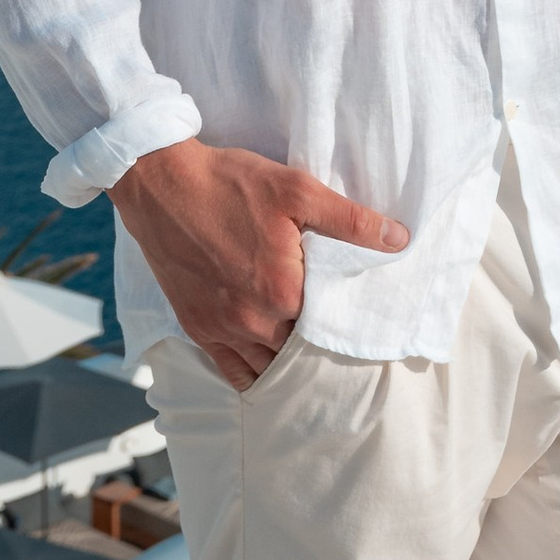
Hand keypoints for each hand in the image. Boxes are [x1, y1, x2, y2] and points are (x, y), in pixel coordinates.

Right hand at [111, 137, 407, 388]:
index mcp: (282, 292)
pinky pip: (232, 370)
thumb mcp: (296, 189)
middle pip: (299, 350)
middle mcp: (252, 320)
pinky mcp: (196, 327)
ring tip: (305, 352)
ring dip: (287, 363)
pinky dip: (253, 375)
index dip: (341, 319)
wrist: (160, 183)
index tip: (351, 312)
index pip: (328, 325)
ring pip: (268, 367)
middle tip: (331, 334)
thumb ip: (350, 220)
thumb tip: (399, 239)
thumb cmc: (228, 183)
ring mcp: (221, 328)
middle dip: (315, 343)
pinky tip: (268, 370)